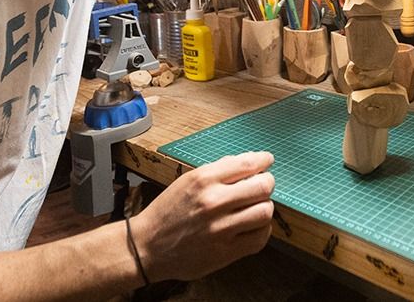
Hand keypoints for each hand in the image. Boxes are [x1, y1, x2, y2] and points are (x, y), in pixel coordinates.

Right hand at [132, 151, 275, 280]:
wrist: (147, 247)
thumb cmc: (168, 212)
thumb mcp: (187, 181)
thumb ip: (218, 171)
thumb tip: (250, 161)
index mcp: (202, 180)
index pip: (248, 164)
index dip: (263, 161)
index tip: (267, 161)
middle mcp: (213, 202)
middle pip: (262, 187)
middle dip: (266, 184)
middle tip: (262, 187)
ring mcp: (220, 229)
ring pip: (265, 212)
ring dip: (264, 207)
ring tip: (256, 208)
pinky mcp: (225, 252)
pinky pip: (259, 238)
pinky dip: (262, 230)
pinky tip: (253, 227)